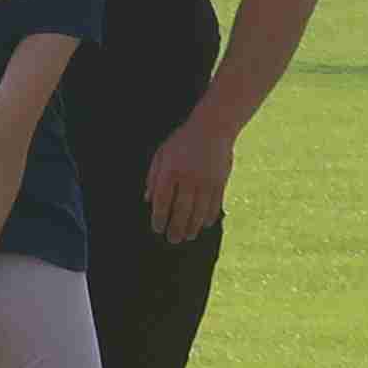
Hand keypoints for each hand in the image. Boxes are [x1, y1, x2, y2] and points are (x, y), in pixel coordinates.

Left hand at [145, 111, 241, 240]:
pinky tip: (205, 225)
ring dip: (193, 227)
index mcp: (170, 170)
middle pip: (181, 210)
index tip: (157, 229)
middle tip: (173, 240)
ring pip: (199, 211)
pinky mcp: (220, 181)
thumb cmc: (183, 141)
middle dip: (176, 228)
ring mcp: (206, 181)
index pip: (162, 200)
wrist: (213, 127)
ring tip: (188, 237)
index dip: (159, 217)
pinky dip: (210, 217)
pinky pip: (215, 204)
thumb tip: (147, 200)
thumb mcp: (162, 154)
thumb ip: (153, 177)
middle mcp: (188, 177)